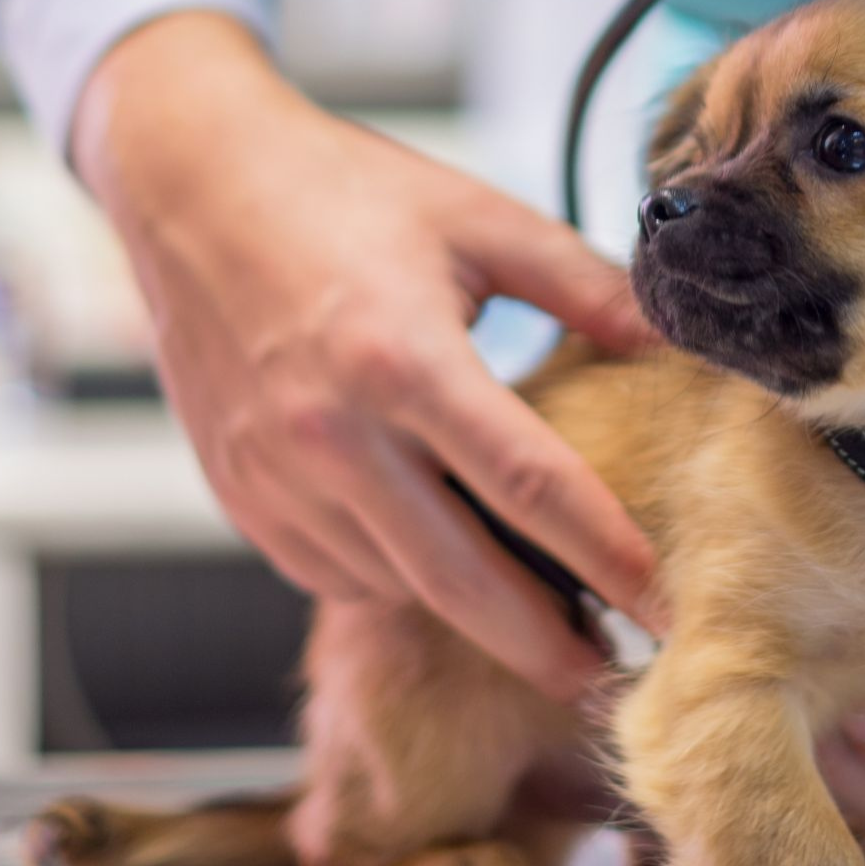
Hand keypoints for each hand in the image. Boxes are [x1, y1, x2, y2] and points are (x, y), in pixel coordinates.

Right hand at [72, 14, 665, 700]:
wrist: (189, 184)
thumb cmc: (340, 191)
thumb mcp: (477, 219)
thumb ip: (584, 284)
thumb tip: (675, 340)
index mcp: (403, 360)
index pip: (531, 487)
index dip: (609, 557)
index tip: (668, 609)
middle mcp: (334, 435)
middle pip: (463, 583)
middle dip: (546, 649)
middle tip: (612, 681)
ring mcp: (278, 477)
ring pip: (400, 588)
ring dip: (473, 611)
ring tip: (540, 611)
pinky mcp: (243, 497)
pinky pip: (337, 577)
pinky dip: (396, 581)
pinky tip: (437, 554)